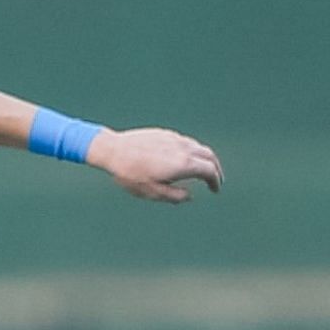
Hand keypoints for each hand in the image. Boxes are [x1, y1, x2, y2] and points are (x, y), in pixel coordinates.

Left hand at [87, 127, 223, 203]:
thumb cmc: (130, 174)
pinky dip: (192, 151)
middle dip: (215, 169)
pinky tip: (183, 159)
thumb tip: (189, 196)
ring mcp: (175, 138)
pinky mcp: (165, 134)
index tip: (215, 190)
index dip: (216, 181)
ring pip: (198, 147)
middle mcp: (183, 148)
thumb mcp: (152, 192)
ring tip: (200, 170)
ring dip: (204, 159)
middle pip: (209, 156)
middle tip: (215, 180)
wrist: (113, 150)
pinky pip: (186, 142)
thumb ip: (174, 196)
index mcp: (183, 164)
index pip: (210, 171)